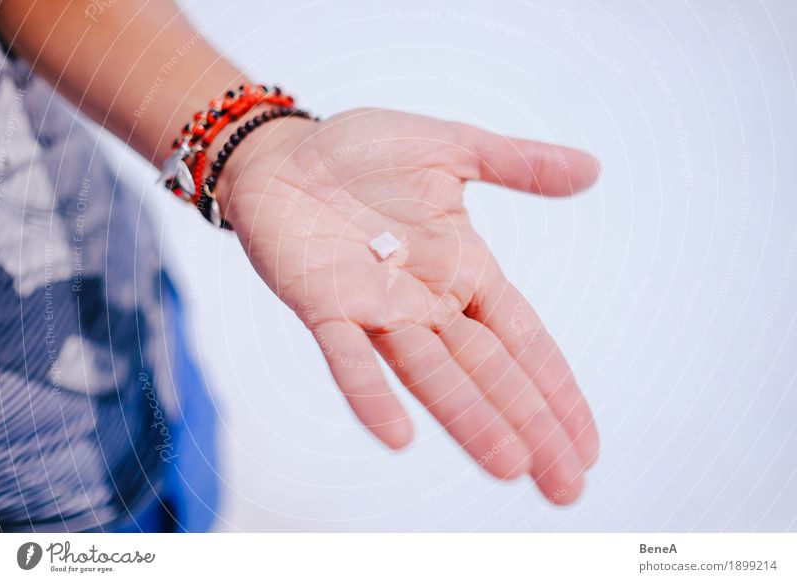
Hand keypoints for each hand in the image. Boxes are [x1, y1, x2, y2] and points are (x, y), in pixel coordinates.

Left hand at [218, 108, 599, 503]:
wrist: (284, 151)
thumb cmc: (362, 152)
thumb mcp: (450, 148)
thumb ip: (517, 164)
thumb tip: (594, 169)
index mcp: (463, 268)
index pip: (523, 339)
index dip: (557, 389)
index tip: (589, 446)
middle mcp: (426, 301)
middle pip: (488, 372)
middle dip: (529, 426)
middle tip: (567, 488)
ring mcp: (376, 310)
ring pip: (431, 374)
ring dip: (469, 419)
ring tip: (511, 468)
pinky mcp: (322, 306)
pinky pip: (350, 357)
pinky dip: (371, 394)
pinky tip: (399, 436)